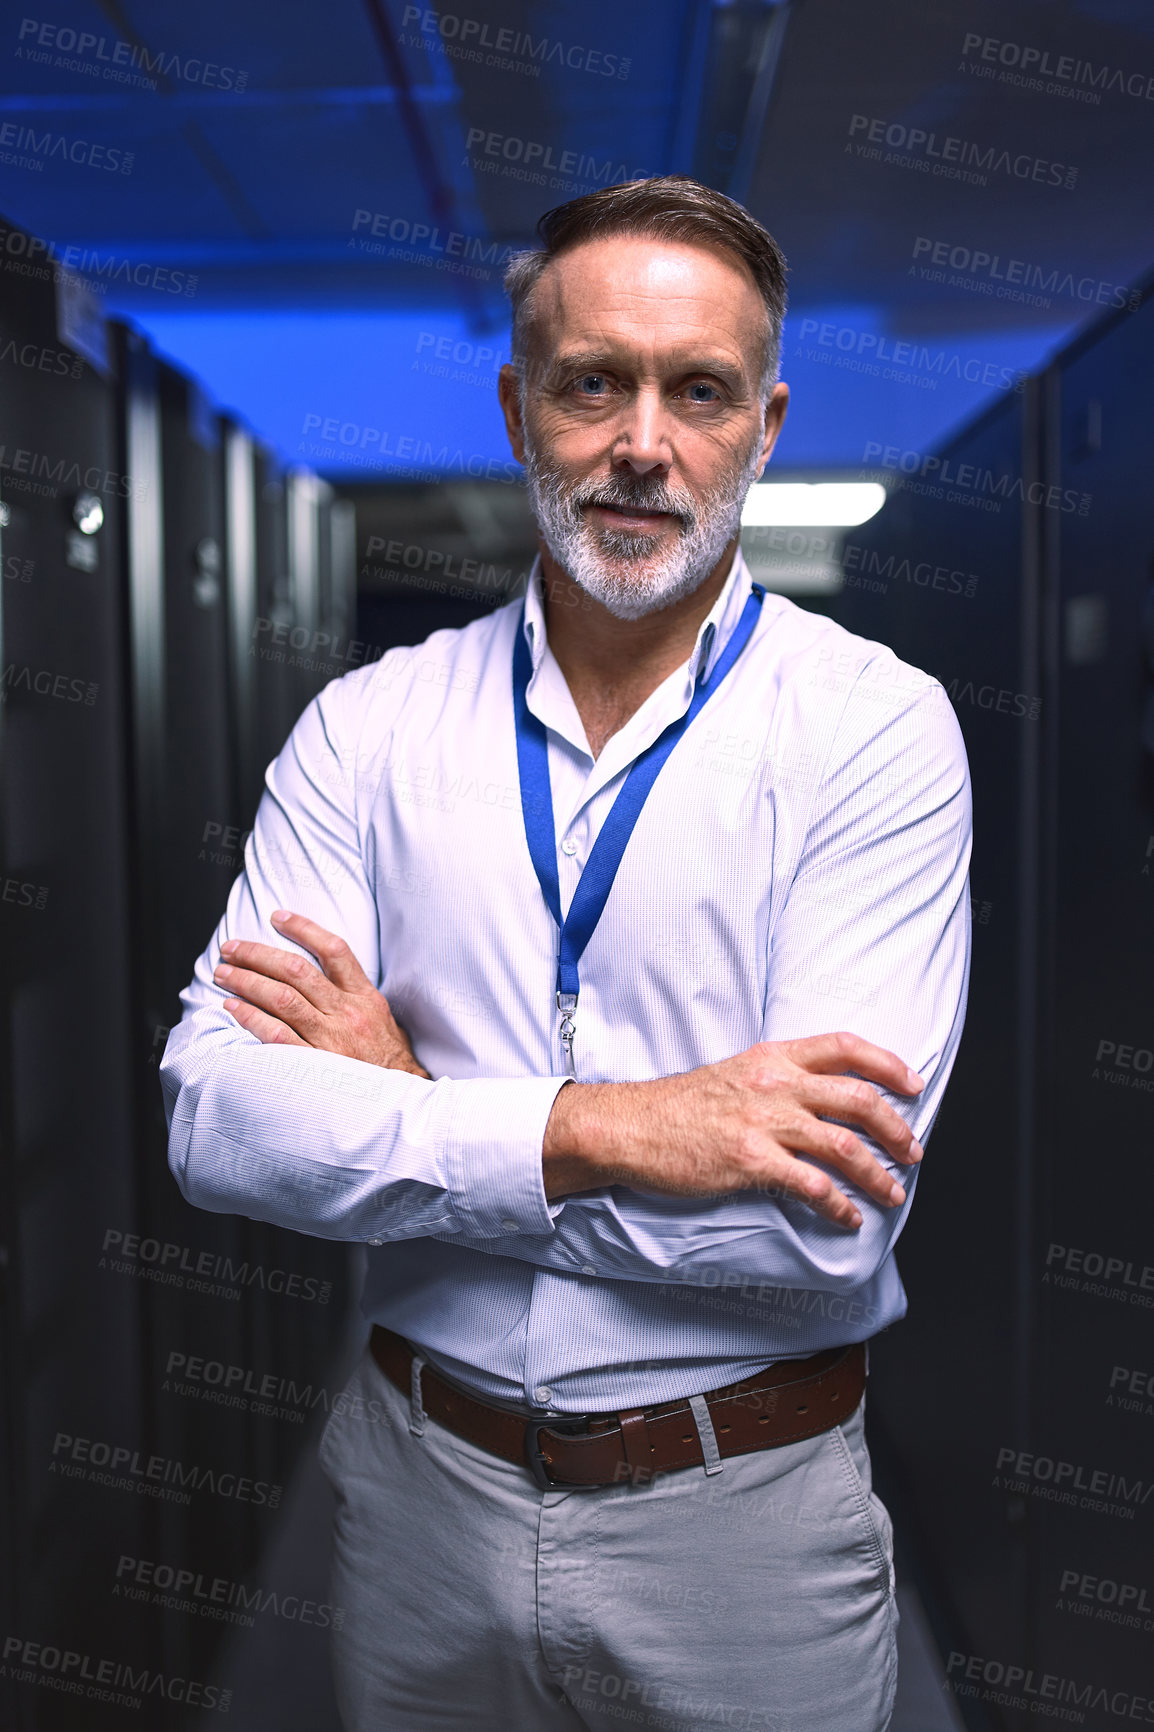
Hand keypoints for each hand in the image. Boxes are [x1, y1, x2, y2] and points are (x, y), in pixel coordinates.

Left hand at [213, 910, 430, 1079]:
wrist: (401, 1102)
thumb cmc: (388, 1062)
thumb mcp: (382, 1019)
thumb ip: (353, 995)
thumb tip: (322, 972)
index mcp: (364, 997)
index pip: (333, 950)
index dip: (303, 928)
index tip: (276, 917)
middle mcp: (347, 1013)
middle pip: (296, 970)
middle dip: (258, 954)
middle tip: (231, 947)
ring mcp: (330, 1039)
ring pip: (281, 998)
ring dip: (247, 981)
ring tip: (223, 973)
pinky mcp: (315, 1065)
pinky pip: (277, 1035)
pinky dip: (252, 1017)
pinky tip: (233, 1006)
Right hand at [542, 1031, 925, 1228]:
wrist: (632, 1127)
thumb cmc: (681, 1106)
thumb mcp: (735, 1074)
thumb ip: (778, 1079)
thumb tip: (821, 1101)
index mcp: (773, 1056)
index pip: (845, 1047)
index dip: (888, 1064)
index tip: (913, 1085)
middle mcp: (775, 1083)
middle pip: (857, 1098)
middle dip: (896, 1128)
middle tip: (912, 1152)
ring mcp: (763, 1121)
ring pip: (843, 1144)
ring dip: (877, 1173)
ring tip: (891, 1193)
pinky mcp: (750, 1160)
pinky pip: (811, 1184)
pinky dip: (838, 1204)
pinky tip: (848, 1217)